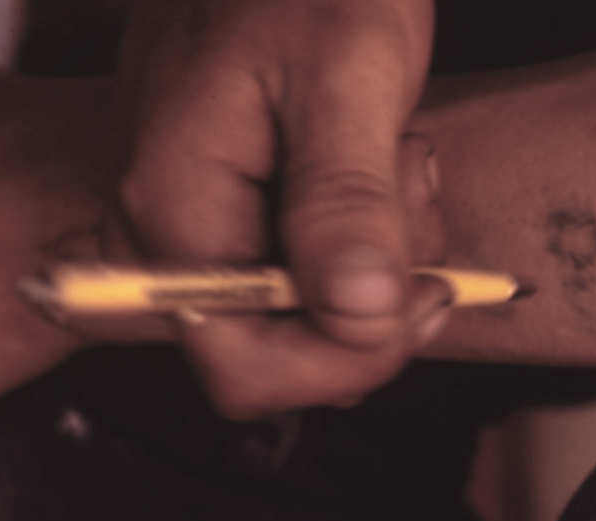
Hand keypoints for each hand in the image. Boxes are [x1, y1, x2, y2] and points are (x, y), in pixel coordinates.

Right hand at [113, 0, 441, 415]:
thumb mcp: (347, 76)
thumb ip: (346, 205)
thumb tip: (359, 321)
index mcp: (176, 208)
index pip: (247, 369)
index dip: (346, 359)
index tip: (425, 292)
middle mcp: (170, 234)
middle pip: (284, 353)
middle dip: (375, 299)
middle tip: (412, 197)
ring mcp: (200, 226)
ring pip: (312, 315)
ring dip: (385, 258)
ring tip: (397, 158)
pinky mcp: (237, 213)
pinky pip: (315, 272)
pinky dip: (374, 235)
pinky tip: (384, 163)